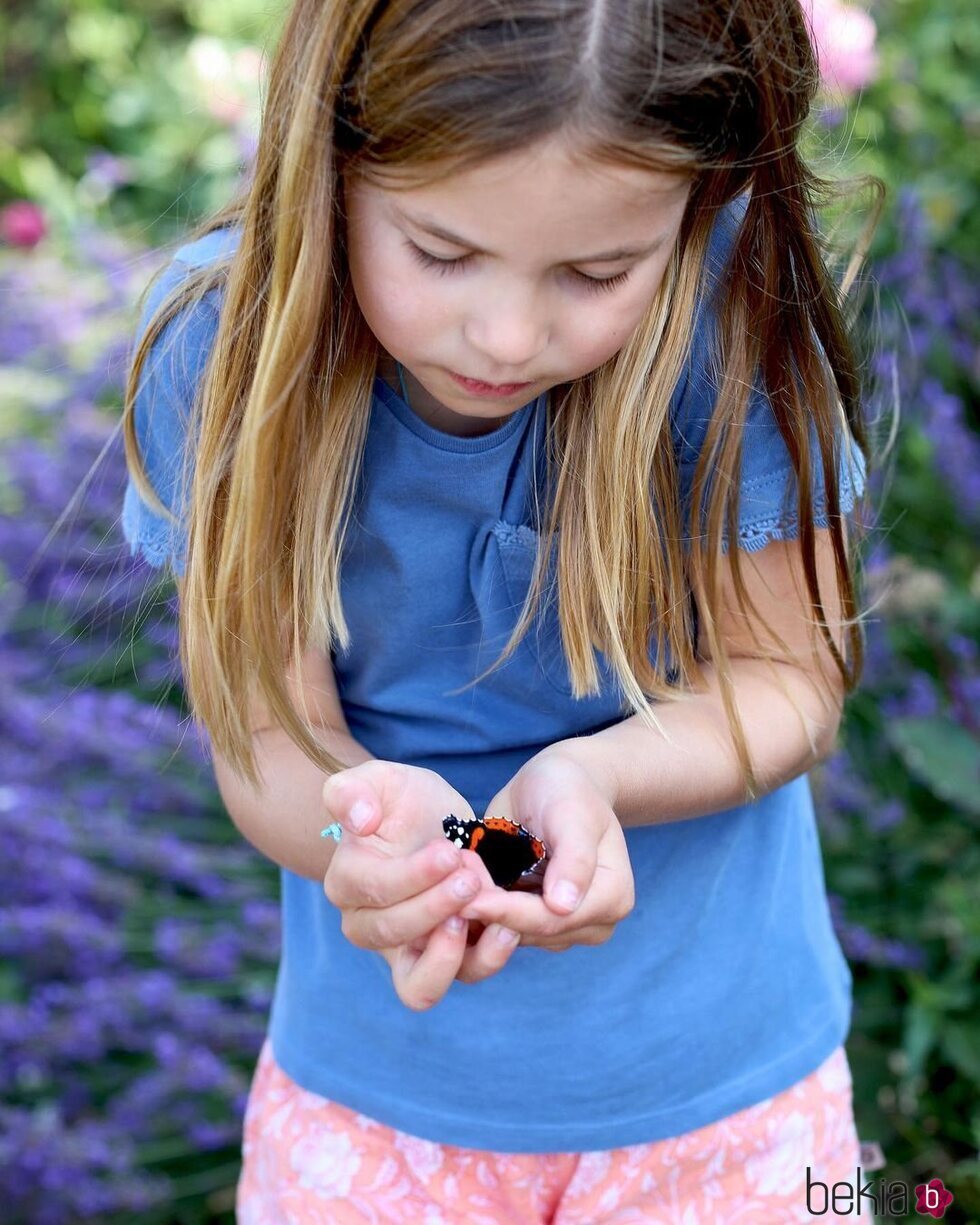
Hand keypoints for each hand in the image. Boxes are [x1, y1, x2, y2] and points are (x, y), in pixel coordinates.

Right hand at [321, 760, 519, 1010]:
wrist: (435, 825)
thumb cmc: (402, 802)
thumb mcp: (379, 780)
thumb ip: (352, 791)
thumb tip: (358, 821)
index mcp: (346, 883)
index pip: (372, 891)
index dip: (411, 876)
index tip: (448, 851)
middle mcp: (367, 926)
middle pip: (393, 935)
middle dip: (435, 907)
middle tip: (470, 877)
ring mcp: (405, 951)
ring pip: (420, 984)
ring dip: (455, 952)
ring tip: (488, 913)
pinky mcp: (443, 960)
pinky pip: (458, 978)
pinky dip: (485, 959)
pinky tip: (507, 927)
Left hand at [453, 749, 634, 974]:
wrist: (555, 784)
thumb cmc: (567, 789)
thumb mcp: (572, 812)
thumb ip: (573, 856)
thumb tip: (563, 905)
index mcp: (612, 897)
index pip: (553, 918)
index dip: (508, 912)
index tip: (465, 899)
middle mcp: (593, 922)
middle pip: (531, 931)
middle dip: (488, 910)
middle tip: (445, 886)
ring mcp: (564, 927)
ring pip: (513, 935)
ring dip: (480, 910)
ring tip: (451, 879)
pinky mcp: (535, 923)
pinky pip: (502, 927)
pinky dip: (480, 908)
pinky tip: (457, 886)